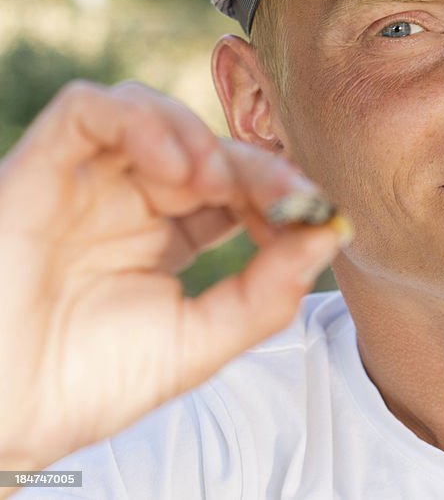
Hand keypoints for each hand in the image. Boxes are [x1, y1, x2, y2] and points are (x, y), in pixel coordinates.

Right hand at [0, 81, 343, 473]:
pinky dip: (139, 121)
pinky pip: (87, 110)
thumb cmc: (88, 384)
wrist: (3, 415)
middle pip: (205, 147)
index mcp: (168, 236)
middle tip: (287, 192)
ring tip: (219, 182)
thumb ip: (265, 293)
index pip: (236, 188)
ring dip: (199, 137)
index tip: (314, 214)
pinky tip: (176, 167)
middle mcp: (128, 201)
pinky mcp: (38, 170)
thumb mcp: (198, 342)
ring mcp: (85, 182)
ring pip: (150, 112)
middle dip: (254, 164)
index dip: (278, 192)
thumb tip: (329, 234)